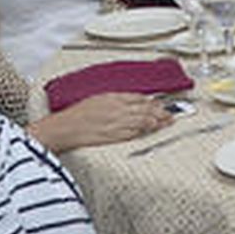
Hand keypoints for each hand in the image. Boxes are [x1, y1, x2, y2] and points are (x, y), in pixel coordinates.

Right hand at [27, 93, 172, 152]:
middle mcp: (116, 108)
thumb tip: (132, 101)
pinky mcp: (113, 135)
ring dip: (157, 121)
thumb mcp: (96, 99)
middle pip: (145, 108)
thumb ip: (115, 100)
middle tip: (171, 114)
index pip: (139, 97)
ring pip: (143, 120)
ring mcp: (116, 122)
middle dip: (161, 111)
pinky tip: (152, 130)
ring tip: (167, 122)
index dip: (153, 101)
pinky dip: (145, 130)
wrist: (63, 129)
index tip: (161, 104)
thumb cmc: (75, 115)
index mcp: (112, 97)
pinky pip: (134, 132)